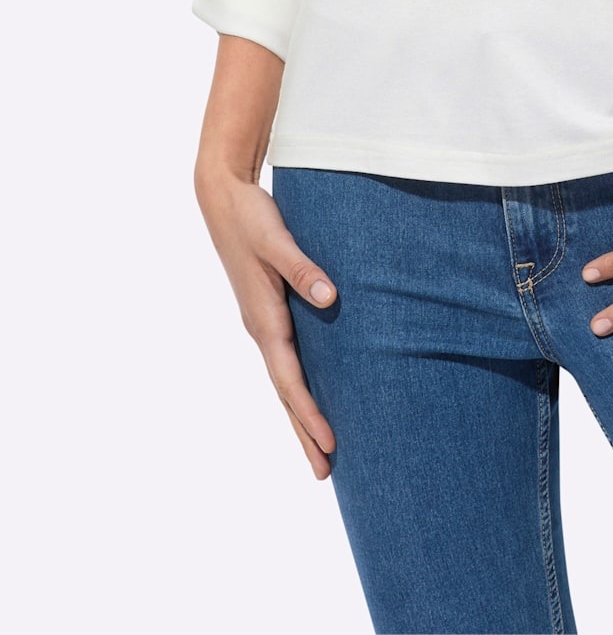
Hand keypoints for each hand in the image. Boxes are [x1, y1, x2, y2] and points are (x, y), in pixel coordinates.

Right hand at [193, 160, 338, 476]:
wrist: (224, 199)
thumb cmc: (252, 218)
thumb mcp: (278, 240)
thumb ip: (303, 268)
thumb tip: (329, 297)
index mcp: (264, 320)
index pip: (290, 380)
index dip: (310, 414)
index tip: (329, 445)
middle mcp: (261, 329)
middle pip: (286, 393)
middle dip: (304, 432)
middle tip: (325, 473)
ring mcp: (263, 324)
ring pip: (284, 380)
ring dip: (302, 415)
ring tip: (322, 449)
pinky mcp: (268, 312)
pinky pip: (286, 360)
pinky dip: (299, 385)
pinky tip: (314, 393)